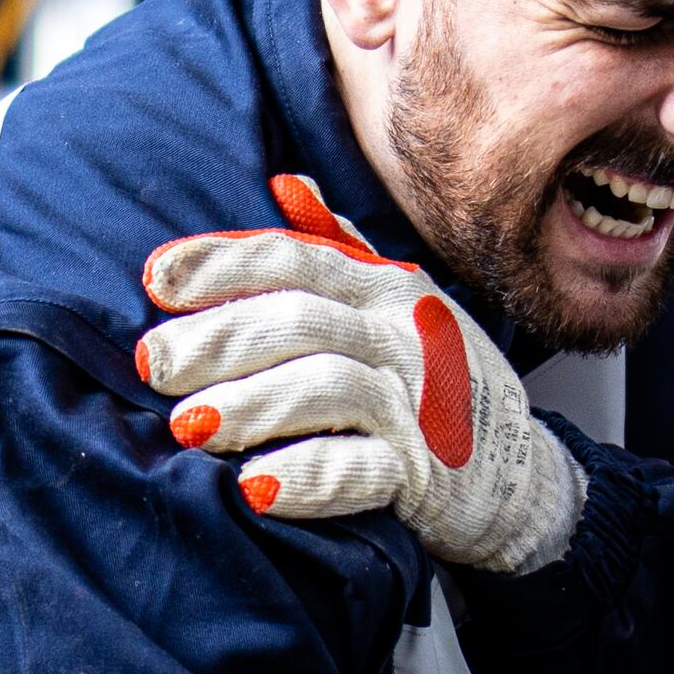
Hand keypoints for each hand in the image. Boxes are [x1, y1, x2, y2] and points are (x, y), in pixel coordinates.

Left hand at [138, 176, 582, 576]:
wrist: (519, 479)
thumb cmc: (438, 384)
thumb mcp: (402, 303)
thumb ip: (339, 249)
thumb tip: (285, 185)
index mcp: (383, 289)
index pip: (293, 260)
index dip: (221, 264)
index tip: (154, 281)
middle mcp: (400, 336)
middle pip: (298, 321)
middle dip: (217, 339)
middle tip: (154, 367)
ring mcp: (416, 406)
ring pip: (325, 388)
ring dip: (250, 405)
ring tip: (187, 427)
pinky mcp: (424, 476)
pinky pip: (361, 470)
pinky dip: (306, 477)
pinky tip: (253, 488)